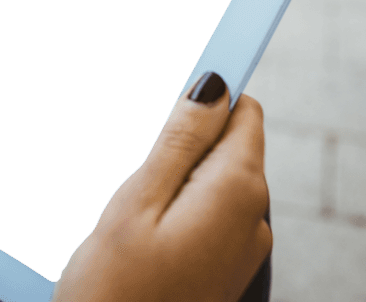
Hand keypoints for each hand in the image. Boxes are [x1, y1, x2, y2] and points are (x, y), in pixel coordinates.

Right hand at [52, 73, 270, 301]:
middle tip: (126, 151)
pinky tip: (134, 221)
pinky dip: (176, 203)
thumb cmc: (114, 292)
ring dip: (174, 171)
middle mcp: (251, 217)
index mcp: (236, 191)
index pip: (244, 110)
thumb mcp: (136, 203)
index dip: (206, 93)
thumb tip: (213, 84)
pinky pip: (207, 212)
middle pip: (228, 142)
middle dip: (182, 134)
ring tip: (123, 193)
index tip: (166, 90)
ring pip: (213, 177)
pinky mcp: (221, 267)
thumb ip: (180, 140)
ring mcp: (240, 247)